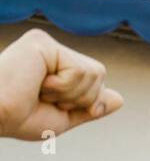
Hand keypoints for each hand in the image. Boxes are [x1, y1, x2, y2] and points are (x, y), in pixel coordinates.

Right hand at [0, 29, 122, 139]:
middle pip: (99, 75)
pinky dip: (63, 87)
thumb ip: (90, 107)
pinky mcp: (42, 42)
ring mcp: (47, 45)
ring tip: (37, 91)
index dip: (86, 103)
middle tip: (43, 98)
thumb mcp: (64, 117)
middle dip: (80, 98)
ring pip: (94, 73)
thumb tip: (120, 99)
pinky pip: (80, 71)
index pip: (97, 83)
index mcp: (56, 67)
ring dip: (69, 94)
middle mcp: (52, 51)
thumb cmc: (19, 117)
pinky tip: (36, 84)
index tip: (52, 105)